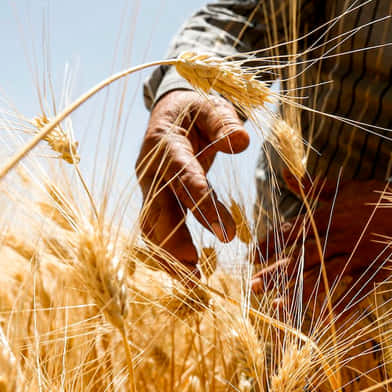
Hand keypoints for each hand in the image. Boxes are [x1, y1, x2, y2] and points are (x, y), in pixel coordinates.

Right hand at [136, 90, 249, 272]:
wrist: (170, 111)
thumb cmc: (197, 110)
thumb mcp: (212, 107)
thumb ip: (225, 123)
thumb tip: (242, 141)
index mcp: (165, 144)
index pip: (183, 176)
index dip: (202, 203)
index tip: (225, 232)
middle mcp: (150, 170)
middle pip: (158, 210)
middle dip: (175, 241)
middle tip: (197, 268)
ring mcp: (149, 188)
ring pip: (153, 227)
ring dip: (169, 256)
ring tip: (193, 284)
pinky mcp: (154, 201)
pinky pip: (157, 232)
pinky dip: (169, 255)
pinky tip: (189, 276)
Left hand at [251, 179, 391, 315]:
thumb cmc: (375, 196)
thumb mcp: (343, 187)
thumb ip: (312, 186)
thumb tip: (286, 174)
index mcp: (328, 216)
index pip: (291, 231)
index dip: (270, 244)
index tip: (252, 257)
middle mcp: (338, 236)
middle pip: (302, 257)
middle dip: (276, 272)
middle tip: (253, 287)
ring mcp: (357, 253)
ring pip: (325, 275)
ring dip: (300, 292)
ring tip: (279, 308)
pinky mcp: (377, 267)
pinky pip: (358, 288)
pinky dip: (343, 304)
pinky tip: (326, 320)